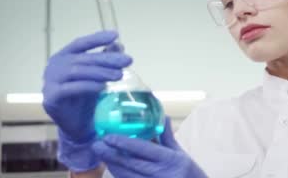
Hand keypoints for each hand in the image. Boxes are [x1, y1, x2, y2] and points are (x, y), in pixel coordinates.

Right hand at [42, 30, 131, 171]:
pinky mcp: (51, 98)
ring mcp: (49, 81)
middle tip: (127, 61)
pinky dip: (88, 86)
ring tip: (119, 75)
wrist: (76, 124)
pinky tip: (103, 86)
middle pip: (83, 58)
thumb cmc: (85, 96)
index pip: (80, 43)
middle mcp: (54, 66)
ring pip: (77, 72)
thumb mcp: (98, 76)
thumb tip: (119, 45)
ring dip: (100, 72)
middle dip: (107, 59)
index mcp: (63, 56)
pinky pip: (71, 89)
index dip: (97, 38)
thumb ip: (105, 60)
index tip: (115, 35)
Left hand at [93, 117, 207, 177]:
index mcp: (169, 160)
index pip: (144, 150)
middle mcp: (160, 174)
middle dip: (112, 155)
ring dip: (113, 165)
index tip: (109, 137)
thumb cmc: (190, 173)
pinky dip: (120, 174)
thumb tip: (161, 116)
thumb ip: (167, 136)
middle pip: (131, 164)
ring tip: (101, 154)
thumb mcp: (181, 153)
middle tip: (97, 145)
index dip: (125, 143)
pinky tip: (112, 167)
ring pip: (127, 176)